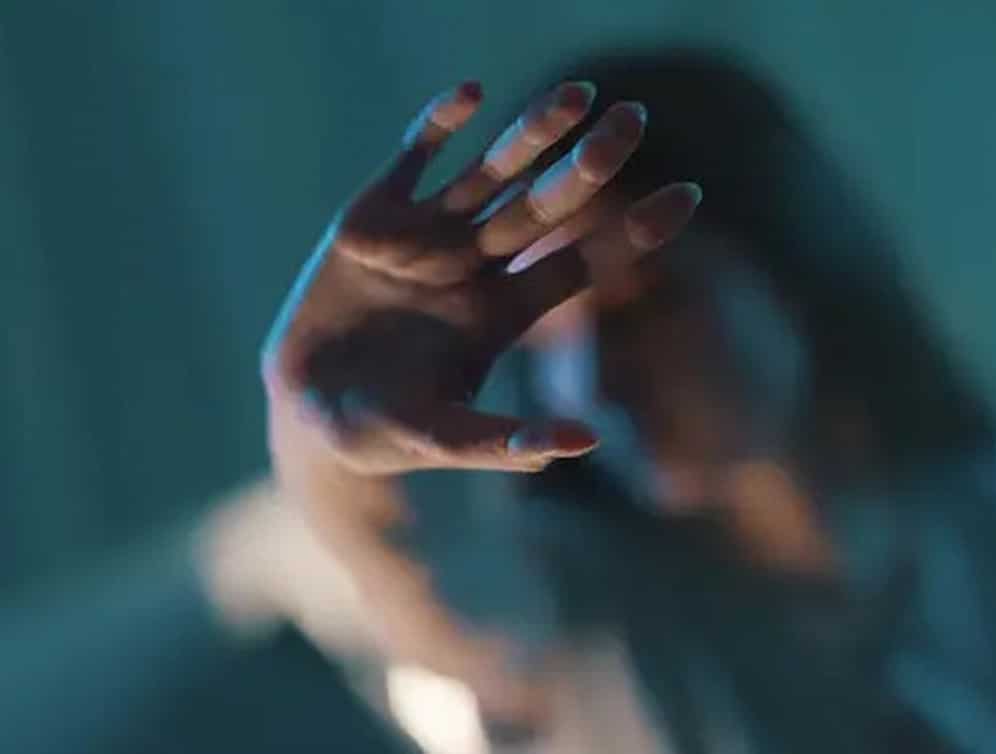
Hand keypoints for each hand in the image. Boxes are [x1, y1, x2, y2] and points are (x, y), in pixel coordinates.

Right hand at [263, 80, 700, 474]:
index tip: (688, 196)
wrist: (307, 413)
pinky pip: (412, 160)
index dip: (631, 232)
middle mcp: (476, 266)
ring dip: (530, 133)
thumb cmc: (382, 433)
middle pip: (545, 207)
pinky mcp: (370, 216)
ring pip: (489, 174)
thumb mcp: (443, 439)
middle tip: (636, 120)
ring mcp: (425, 237)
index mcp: (505, 313)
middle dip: (588, 166)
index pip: (581, 263)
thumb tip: (586, 442)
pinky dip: (437, 126)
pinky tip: (470, 95)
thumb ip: (505, 441)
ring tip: (577, 95)